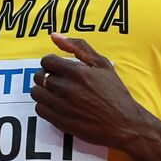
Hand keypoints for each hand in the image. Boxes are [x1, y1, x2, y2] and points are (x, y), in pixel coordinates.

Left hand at [30, 34, 151, 149]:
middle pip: (39, 76)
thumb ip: (78, 47)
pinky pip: (39, 110)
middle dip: (46, 76)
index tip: (58, 68)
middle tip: (57, 80)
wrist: (124, 124)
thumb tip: (54, 36)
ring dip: (43, 90)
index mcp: (77, 72)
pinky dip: (44, 106)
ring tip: (55, 92)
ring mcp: (62, 106)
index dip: (51, 63)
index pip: (46, 61)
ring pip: (36, 93)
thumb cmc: (115, 93)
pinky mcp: (59, 121)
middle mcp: (66, 88)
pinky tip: (56, 105)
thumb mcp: (102, 64)